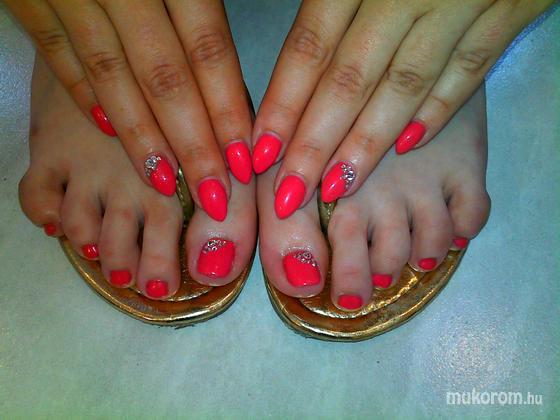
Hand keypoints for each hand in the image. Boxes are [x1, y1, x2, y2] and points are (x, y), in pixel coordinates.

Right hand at [6, 0, 252, 219]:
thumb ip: (207, 1)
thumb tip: (234, 62)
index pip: (209, 52)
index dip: (228, 110)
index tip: (247, 160)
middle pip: (165, 79)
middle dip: (193, 143)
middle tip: (216, 194)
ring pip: (111, 77)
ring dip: (142, 135)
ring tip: (167, 180)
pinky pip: (59, 53)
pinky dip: (85, 94)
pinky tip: (109, 131)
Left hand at [253, 0, 552, 217]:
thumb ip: (328, 5)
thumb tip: (296, 65)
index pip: (311, 48)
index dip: (285, 105)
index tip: (263, 154)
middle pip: (350, 79)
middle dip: (316, 142)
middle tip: (291, 193)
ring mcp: (461, 1)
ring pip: (405, 84)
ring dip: (368, 141)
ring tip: (338, 186)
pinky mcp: (512, 7)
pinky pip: (470, 69)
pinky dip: (438, 109)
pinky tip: (409, 145)